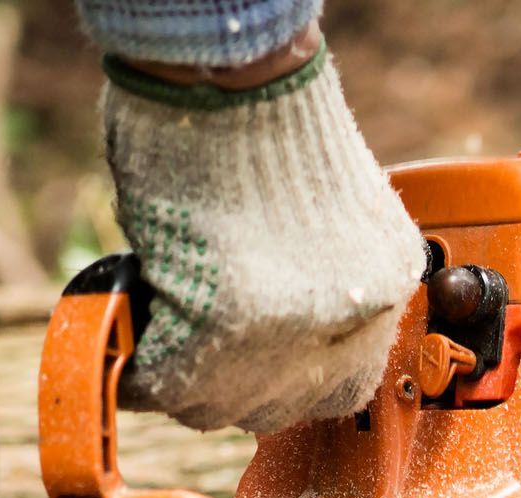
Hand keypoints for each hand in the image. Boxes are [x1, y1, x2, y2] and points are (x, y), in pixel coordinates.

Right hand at [101, 41, 424, 433]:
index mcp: (387, 282)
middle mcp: (355, 314)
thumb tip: (276, 334)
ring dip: (183, 381)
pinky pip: (174, 380)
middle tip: (192, 352)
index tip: (249, 370)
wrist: (233, 68)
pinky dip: (143, 368)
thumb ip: (319, 280)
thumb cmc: (264, 118)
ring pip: (225, 405)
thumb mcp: (329, 213)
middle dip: (229, 387)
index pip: (345, 386)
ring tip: (160, 337)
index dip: (285, 383)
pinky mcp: (229, 326)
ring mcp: (295, 327)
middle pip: (282, 406)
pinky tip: (133, 336)